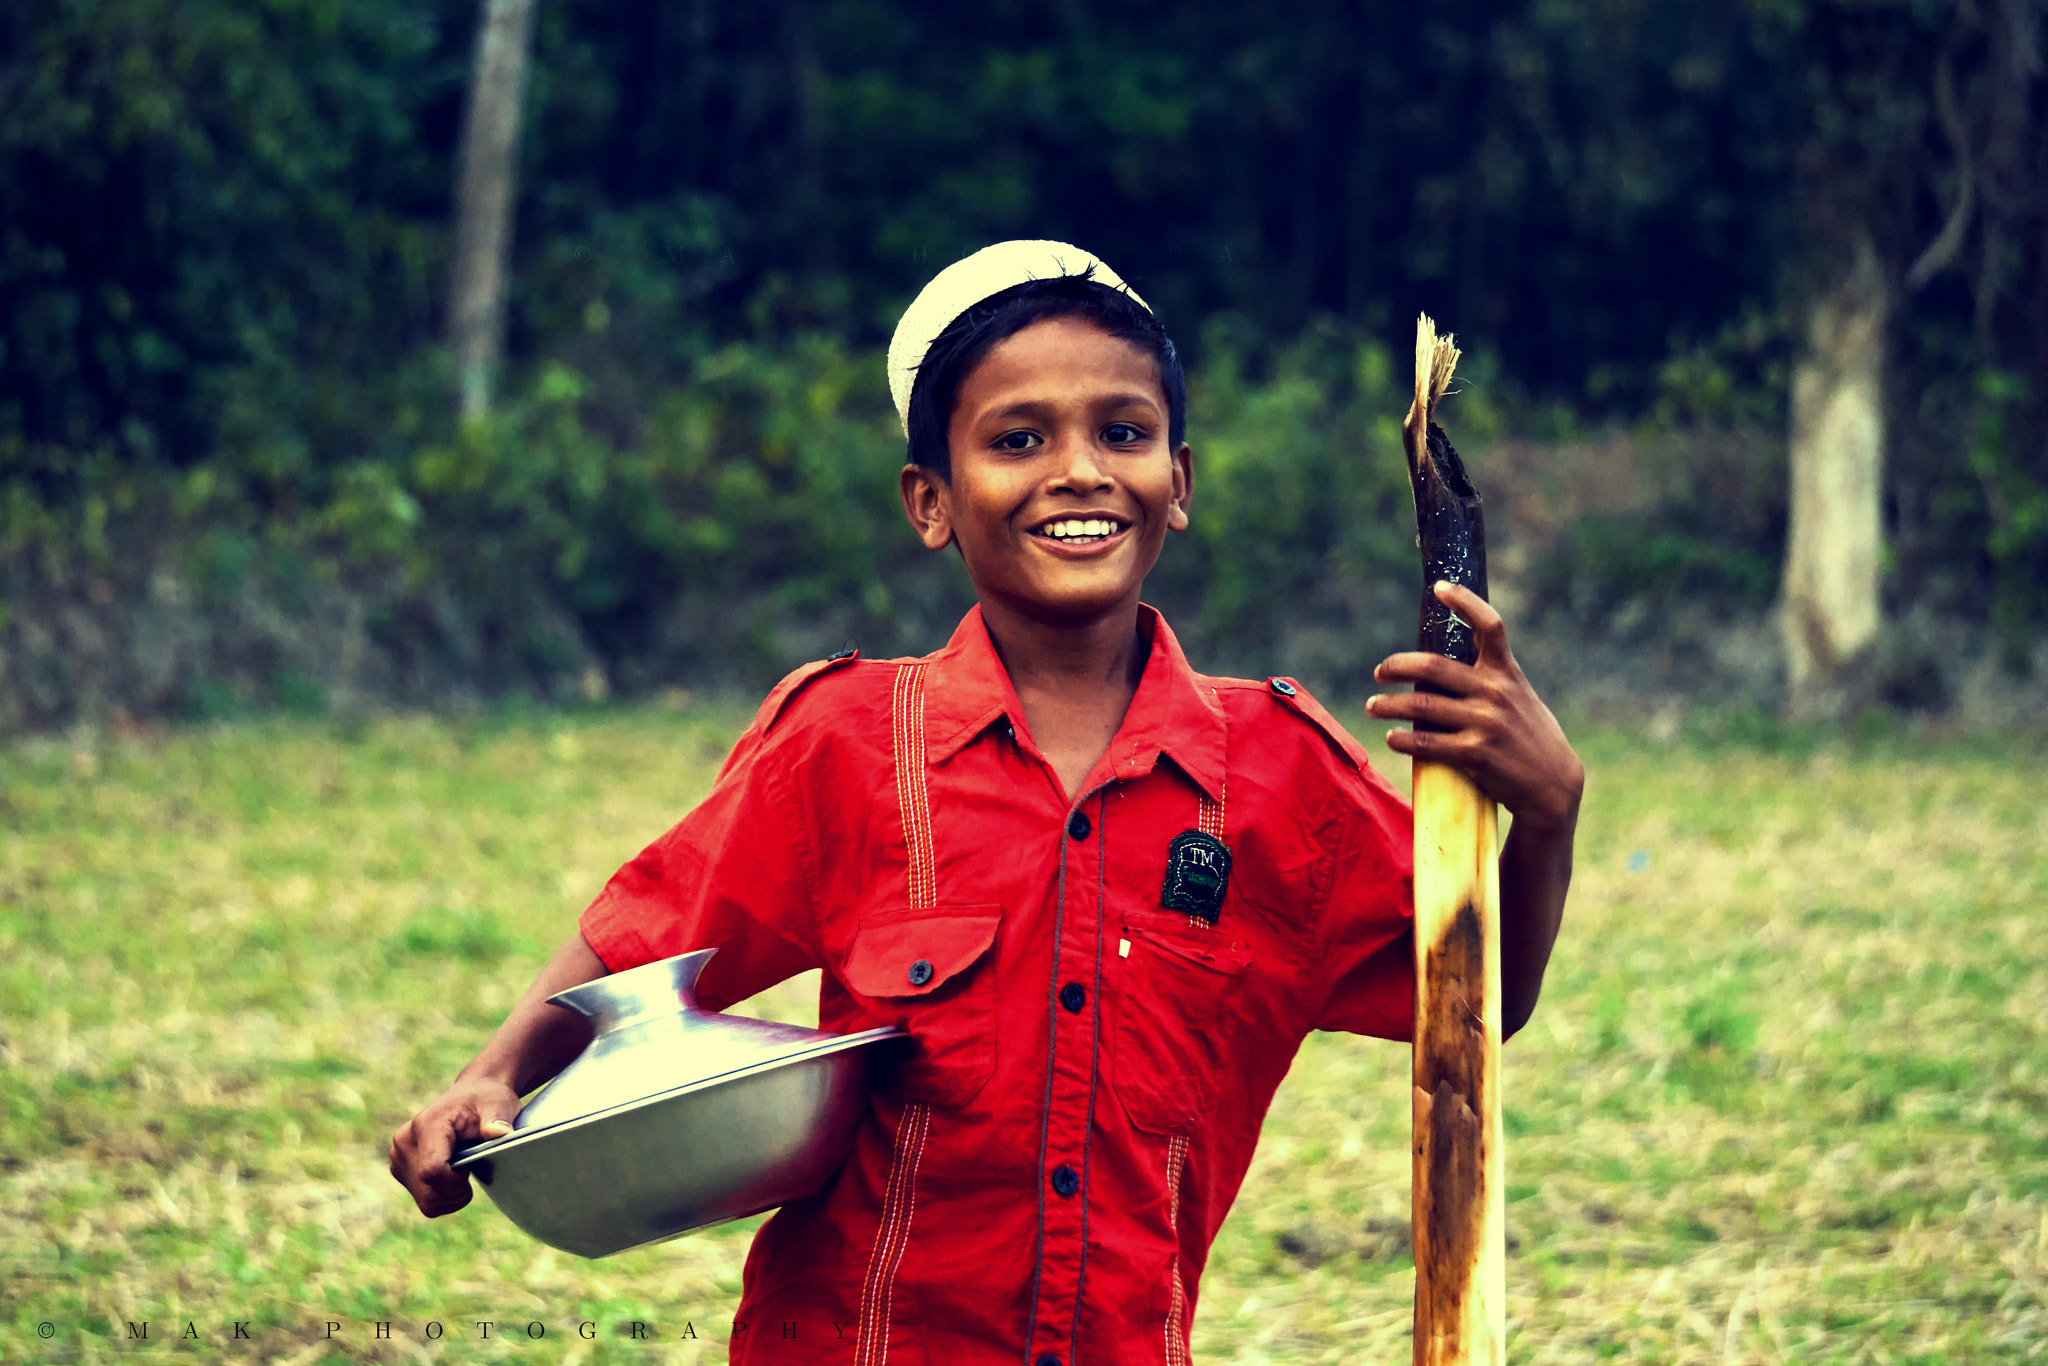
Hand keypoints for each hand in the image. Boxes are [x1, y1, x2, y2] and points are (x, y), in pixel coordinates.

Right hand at [388, 1076, 522, 1216]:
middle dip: (455, 1193)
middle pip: (427, 1193)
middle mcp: (405, 1142)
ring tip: (463, 1170)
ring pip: (425, 1201)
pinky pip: (423, 1200)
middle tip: (471, 1170)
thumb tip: (500, 1132)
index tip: (472, 1170)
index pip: (432, 1172)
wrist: (470, 1095)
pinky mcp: (401, 1169)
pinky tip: (453, 1176)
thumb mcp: (498, 1104)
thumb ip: (497, 1120)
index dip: (456, 1183)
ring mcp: (399, 1157)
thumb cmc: (486, 1100)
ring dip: (450, 1196)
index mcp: (426, 1125)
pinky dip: (443, 1197)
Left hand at [1365, 581, 1583, 833]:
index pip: (1490, 625)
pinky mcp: (1476, 754)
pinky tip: (1392, 738)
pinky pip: (1426, 742)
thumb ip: (1491, 680)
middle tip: (1380, 671)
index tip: (1439, 587)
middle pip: (1432, 666)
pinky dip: (1403, 739)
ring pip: (1421, 706)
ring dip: (1388, 705)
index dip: (1464, 601)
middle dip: (1397, 666)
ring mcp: (1486, 723)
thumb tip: (1443, 668)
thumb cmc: (1530, 739)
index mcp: (1507, 673)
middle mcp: (1496, 692)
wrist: (1553, 786)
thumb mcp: (1520, 699)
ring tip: (1372, 706)